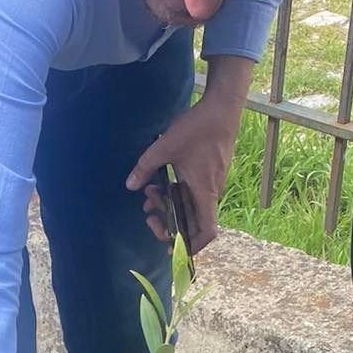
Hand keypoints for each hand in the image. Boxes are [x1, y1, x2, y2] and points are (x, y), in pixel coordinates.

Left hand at [126, 56, 252, 255]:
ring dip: (169, 205)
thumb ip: (145, 167)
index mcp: (203, 192)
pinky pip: (193, 193)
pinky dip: (176, 194)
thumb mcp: (164, 147)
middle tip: (148, 212)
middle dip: (168, 222)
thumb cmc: (197, 128)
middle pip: (192, 222)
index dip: (191, 246)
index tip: (171, 246)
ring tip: (149, 193)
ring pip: (190, 206)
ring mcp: (212, 183)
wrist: (222, 106)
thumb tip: (130, 185)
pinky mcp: (210, 173)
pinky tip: (161, 181)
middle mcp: (210, 192)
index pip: (206, 232)